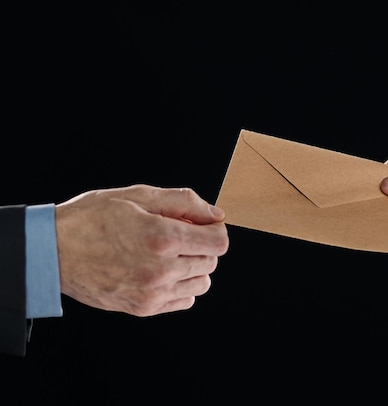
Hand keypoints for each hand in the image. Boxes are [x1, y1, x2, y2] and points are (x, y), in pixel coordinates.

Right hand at [55, 184, 228, 315]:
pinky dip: (180, 286)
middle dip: (202, 245)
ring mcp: (153, 292)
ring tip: (169, 254)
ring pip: (201, 283)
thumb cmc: (91, 219)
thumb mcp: (137, 195)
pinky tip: (162, 271)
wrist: (52, 251)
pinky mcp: (143, 308)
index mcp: (163, 238)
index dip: (214, 229)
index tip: (203, 225)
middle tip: (179, 235)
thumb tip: (215, 214)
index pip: (218, 242)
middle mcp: (161, 269)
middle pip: (211, 262)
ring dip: (194, 267)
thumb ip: (183, 202)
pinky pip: (184, 301)